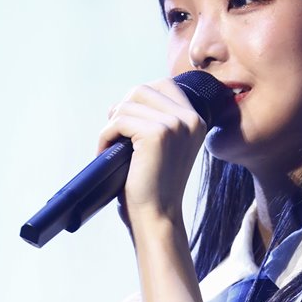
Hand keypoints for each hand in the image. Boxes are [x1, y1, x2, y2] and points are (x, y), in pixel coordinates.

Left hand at [97, 79, 206, 229]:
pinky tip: (107, 153)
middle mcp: (190, 119)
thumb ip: (154, 119)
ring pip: (127, 103)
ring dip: (112, 125)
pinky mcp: (157, 134)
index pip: (163, 85)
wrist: (156, 217)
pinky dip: (106, 137)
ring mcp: (176, 125)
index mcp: (196, 121)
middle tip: (116, 138)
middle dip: (122, 110)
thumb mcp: (162, 147)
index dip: (138, 100)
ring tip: (112, 149)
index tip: (128, 128)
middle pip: (142, 90)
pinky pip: (118, 120)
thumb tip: (123, 100)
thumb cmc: (153, 186)